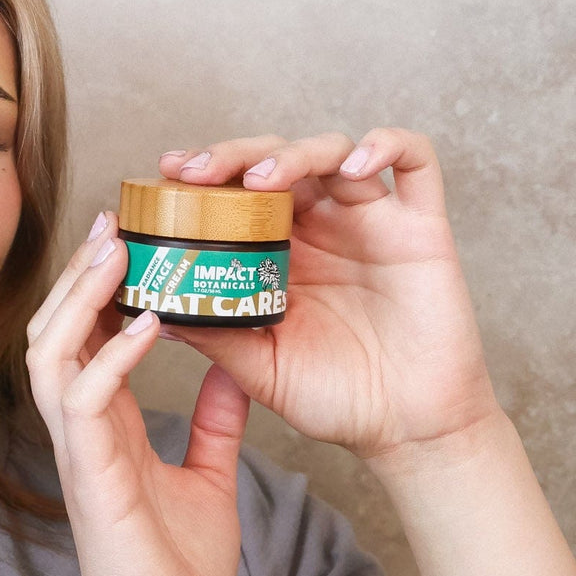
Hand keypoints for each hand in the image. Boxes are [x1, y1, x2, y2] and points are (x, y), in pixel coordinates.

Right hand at [25, 213, 251, 575]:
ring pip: (52, 351)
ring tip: (116, 250)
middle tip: (115, 219)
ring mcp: (78, 449)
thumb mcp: (208, 476)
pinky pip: (83, 400)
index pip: (88, 335)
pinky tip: (148, 325)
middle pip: (57, 328)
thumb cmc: (177, 566)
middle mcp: (81, 427)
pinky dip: (112, 357)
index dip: (99, 285)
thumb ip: (214, 423)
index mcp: (105, 423)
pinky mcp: (89, 474)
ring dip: (80, 298)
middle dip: (80, 272)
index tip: (129, 235)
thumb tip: (233, 374)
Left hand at [153, 128, 501, 465]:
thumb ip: (214, 334)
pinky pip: (416, 161)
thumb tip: (153, 309)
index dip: (204, 176)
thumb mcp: (258, 366)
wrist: (406, 430)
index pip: (237, 190)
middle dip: (232, 155)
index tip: (165, 176)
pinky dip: (387, 145)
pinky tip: (354, 167)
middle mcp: (322, 227)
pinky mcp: (422, 228)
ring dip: (293, 153)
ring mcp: (372, 222)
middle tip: (194, 172)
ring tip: (261, 179)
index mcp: (279, 252)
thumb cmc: (336, 399)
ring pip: (333, 150)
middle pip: (276, 159)